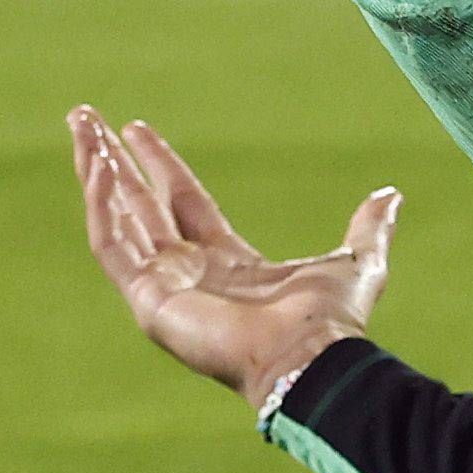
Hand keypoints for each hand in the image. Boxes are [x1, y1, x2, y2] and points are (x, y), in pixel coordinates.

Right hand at [71, 104, 399, 409]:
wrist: (309, 355)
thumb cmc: (331, 321)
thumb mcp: (357, 261)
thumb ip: (369, 228)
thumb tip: (392, 195)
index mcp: (227, 263)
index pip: (181, 202)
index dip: (159, 164)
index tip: (136, 127)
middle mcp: (188, 273)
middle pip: (139, 204)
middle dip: (110, 161)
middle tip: (84, 116)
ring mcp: (162, 288)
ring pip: (116, 220)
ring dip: (96, 173)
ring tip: (80, 127)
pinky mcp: (147, 300)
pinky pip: (111, 246)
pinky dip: (100, 207)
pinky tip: (97, 168)